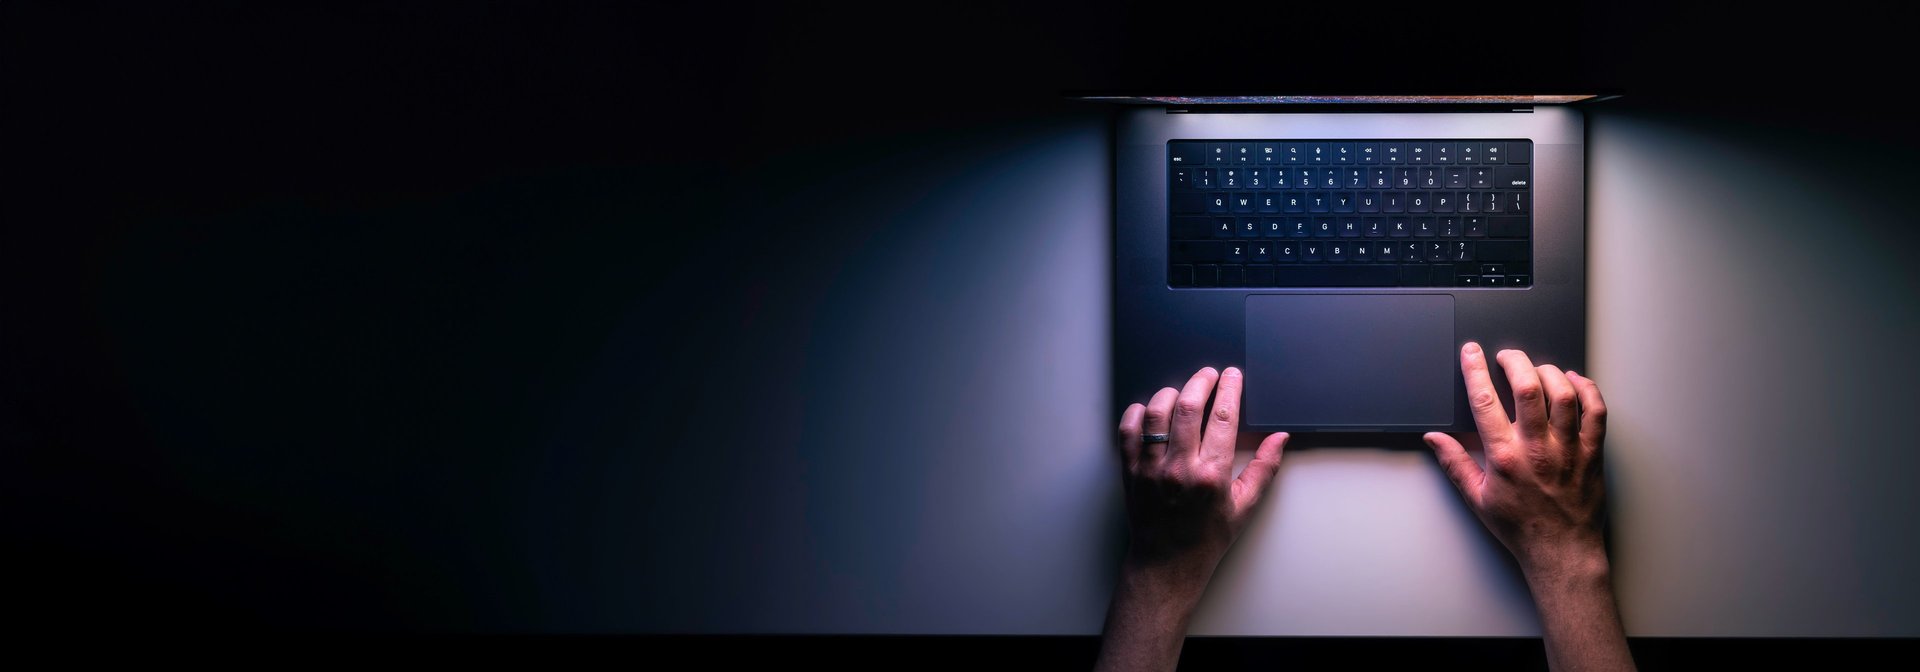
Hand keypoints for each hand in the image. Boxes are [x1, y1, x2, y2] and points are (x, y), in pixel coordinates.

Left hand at [1097, 367, 1285, 671]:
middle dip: (1200, 382)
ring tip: (1181, 391)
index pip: (1223, 417)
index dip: (1229, 389)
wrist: (1167, 565)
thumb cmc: (1207, 539)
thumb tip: (1280, 438)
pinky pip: (1128, 431)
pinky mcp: (1129, 472)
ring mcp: (1150, 469)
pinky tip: (1149, 410)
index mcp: (1211, 475)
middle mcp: (1179, 468)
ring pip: (1156, 413)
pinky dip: (1137, 414)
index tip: (1232, 375)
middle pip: (1187, 406)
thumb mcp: (1244, 507)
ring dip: (1169, 394)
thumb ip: (1263, 469)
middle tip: (1209, 374)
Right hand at [1423, 343, 1608, 577]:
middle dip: (1515, 361)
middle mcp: (1538, 449)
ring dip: (1548, 372)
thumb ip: (1455, 463)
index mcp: (1505, 458)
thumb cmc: (1521, 528)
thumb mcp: (1477, 498)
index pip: (1486, 402)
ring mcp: (1569, 449)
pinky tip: (1573, 382)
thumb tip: (1434, 438)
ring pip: (1563, 393)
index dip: (1475, 370)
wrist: (1562, 551)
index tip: (1472, 353)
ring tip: (1537, 369)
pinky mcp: (1592, 453)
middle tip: (1507, 356)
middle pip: (1528, 387)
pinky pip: (1596, 410)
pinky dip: (1586, 389)